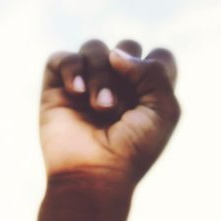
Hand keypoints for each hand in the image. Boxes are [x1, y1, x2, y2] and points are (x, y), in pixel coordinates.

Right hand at [38, 39, 176, 190]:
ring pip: (94, 48)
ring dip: (100, 74)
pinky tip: (77, 93)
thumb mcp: (164, 109)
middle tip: (119, 105)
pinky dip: (72, 69)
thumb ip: (154, 71)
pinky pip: (62, 57)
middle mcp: (117, 84)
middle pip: (125, 46)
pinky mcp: (56, 90)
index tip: (148, 97)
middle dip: (125, 70)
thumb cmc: (133, 149)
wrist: (94, 174)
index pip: (158, 55)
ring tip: (99, 107)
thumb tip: (114, 54)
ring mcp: (85, 85)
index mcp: (147, 90)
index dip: (155, 67)